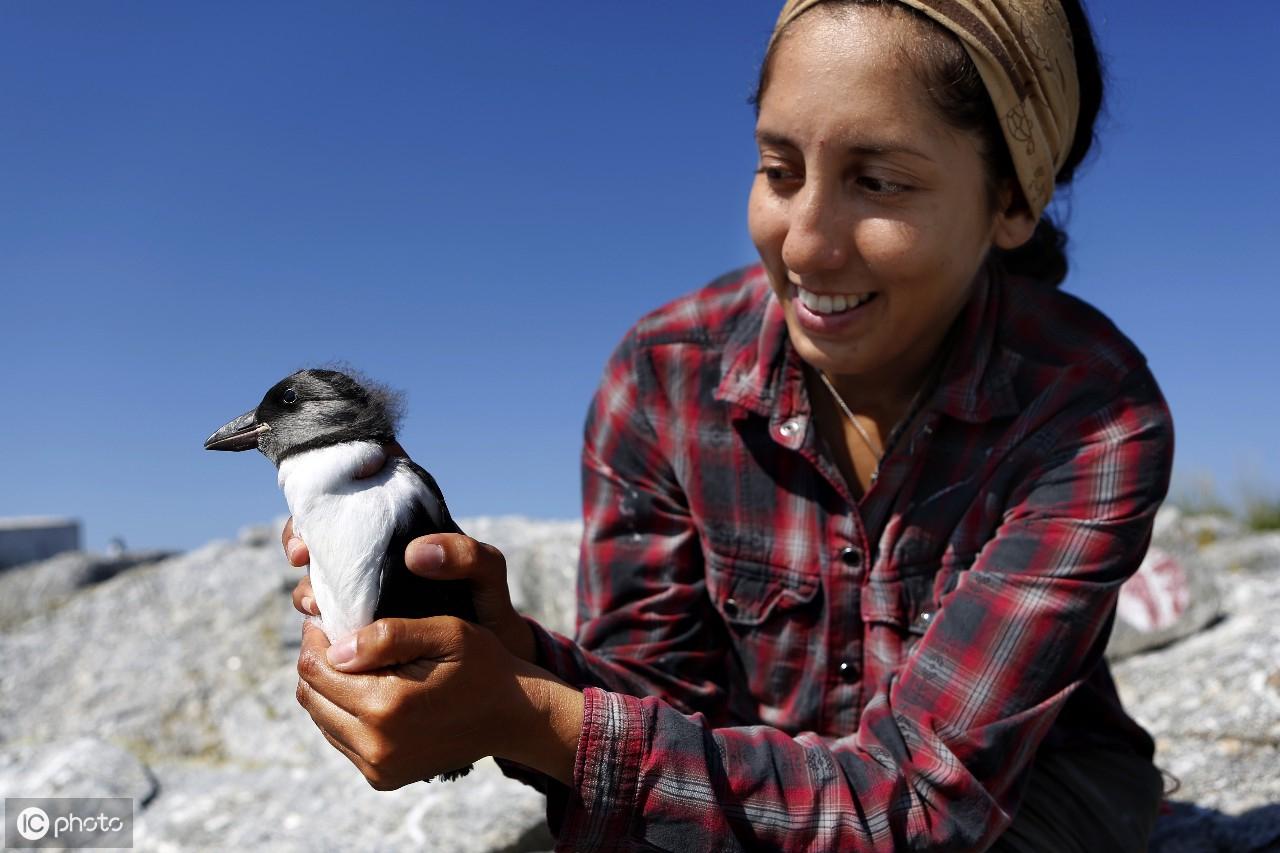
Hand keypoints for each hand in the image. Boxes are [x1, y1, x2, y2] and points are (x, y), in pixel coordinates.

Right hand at [282, 443, 536, 662]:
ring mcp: (366, 581)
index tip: (322, 491)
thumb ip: (465, 555)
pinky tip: (319, 621)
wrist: (488, 659)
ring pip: (318, 568)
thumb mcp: (487, 573)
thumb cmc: (488, 606)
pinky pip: (324, 606)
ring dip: (306, 579)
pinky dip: (313, 609)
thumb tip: (413, 553)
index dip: (335, 474)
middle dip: (302, 532)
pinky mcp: (357, 616)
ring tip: (314, 600)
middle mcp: (380, 547)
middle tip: (300, 551)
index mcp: (408, 521)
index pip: (364, 481)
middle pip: (325, 525)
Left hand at [295, 616, 582, 787]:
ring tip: (355, 662)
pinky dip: (344, 711)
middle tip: (339, 637)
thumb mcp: (446, 632)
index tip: (331, 618)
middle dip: (317, 661)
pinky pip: (340, 738)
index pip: (315, 668)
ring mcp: (378, 766)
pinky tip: (370, 689)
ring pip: (321, 718)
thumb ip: (389, 635)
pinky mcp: (381, 777)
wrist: (514, 716)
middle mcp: (376, 744)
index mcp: (387, 705)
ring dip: (329, 687)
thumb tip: (335, 650)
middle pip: (311, 695)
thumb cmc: (483, 664)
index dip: (316, 637)